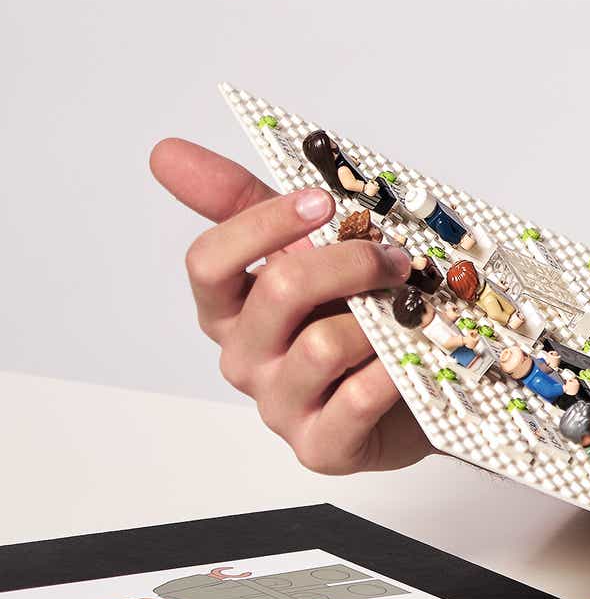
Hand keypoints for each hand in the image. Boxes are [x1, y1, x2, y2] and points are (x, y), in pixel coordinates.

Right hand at [152, 137, 429, 474]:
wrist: (412, 395)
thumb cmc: (352, 317)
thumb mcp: (306, 251)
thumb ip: (249, 203)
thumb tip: (167, 153)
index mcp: (230, 309)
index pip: (209, 262)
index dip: (265, 224)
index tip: (321, 198)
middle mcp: (246, 356)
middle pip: (278, 293)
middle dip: (348, 262)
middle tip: (398, 256)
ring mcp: (281, 405)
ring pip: (322, 346)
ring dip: (381, 319)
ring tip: (414, 312)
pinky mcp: (323, 445)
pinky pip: (356, 401)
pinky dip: (392, 373)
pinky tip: (414, 356)